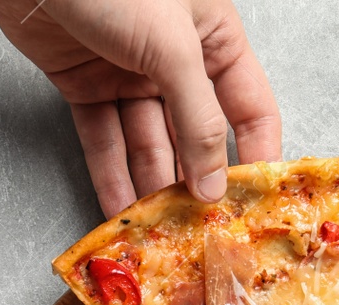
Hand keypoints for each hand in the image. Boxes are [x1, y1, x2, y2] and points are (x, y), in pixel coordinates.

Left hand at [0, 0, 280, 215]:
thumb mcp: (171, 45)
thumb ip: (197, 115)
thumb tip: (214, 180)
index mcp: (213, 39)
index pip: (249, 108)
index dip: (254, 156)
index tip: (252, 205)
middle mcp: (176, 60)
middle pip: (194, 134)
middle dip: (195, 182)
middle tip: (200, 231)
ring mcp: (129, 73)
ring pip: (147, 143)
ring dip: (151, 186)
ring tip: (158, 231)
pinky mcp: (85, 84)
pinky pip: (104, 138)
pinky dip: (108, 174)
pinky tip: (118, 210)